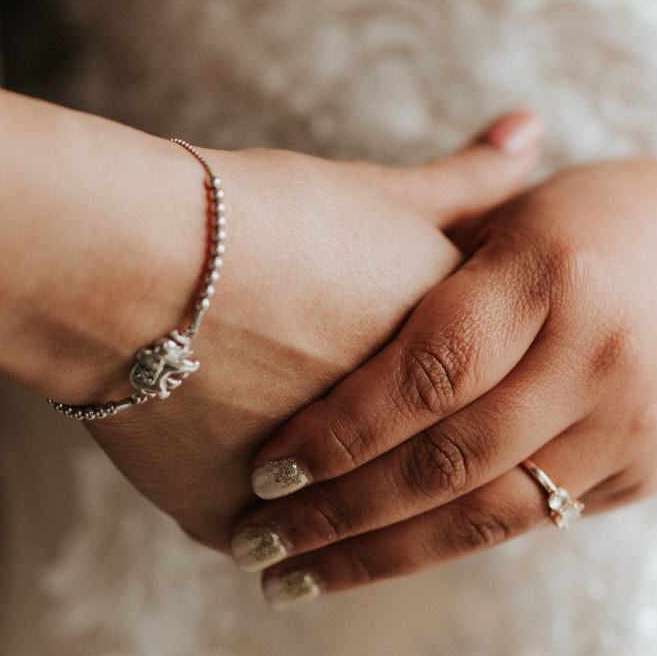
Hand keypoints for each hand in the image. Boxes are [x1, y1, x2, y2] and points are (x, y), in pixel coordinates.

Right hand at [86, 115, 544, 547]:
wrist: (126, 261)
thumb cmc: (253, 215)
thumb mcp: (375, 195)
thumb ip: (464, 185)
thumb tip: (530, 126)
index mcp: (458, 368)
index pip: (476, 398)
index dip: (449, 380)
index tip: (404, 362)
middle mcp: (399, 447)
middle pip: (408, 472)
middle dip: (401, 466)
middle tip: (358, 432)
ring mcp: (314, 498)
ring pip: (333, 520)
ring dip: (325, 505)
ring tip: (296, 470)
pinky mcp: (235, 522)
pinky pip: (252, 529)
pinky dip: (247, 508)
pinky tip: (237, 468)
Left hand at [229, 148, 656, 598]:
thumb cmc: (626, 213)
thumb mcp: (537, 205)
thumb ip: (441, 235)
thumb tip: (312, 278)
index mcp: (554, 268)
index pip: (427, 369)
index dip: (342, 427)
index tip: (264, 466)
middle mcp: (598, 352)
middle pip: (447, 456)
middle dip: (340, 512)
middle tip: (255, 544)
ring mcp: (632, 422)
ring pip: (487, 511)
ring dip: (381, 556)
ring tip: (292, 580)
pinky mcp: (649, 470)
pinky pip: (534, 520)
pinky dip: (450, 543)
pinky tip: (382, 560)